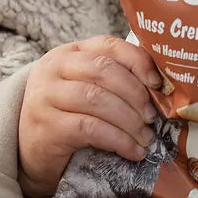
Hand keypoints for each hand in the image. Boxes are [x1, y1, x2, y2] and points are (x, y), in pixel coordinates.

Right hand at [17, 36, 162, 197]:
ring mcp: (45, 96)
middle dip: (135, 94)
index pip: (109, 46)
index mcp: (71, 53)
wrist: (33, 152)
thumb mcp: (91, 90)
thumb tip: (164, 89)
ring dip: (130, 121)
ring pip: (97, 99)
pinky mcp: (46, 126)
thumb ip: (118, 81)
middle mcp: (54, 68)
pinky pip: (90, 128)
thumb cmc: (71, 116)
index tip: (158, 84)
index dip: (138, 62)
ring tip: (146, 137)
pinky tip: (133, 151)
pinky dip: (118, 140)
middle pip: (103, 70)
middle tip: (153, 116)